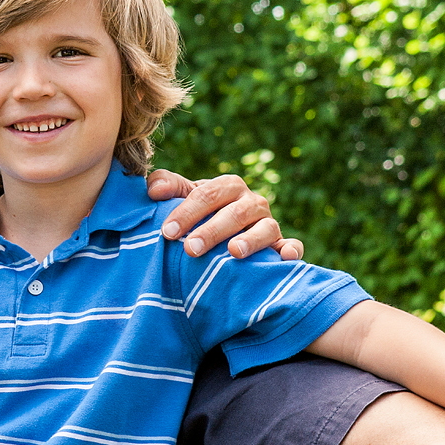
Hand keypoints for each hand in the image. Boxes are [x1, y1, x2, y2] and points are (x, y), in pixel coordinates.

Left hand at [145, 169, 303, 258]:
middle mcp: (252, 202)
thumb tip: (152, 190)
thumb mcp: (184, 198)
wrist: (226, 233)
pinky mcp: (281, 245)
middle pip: (234, 213)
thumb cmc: (201, 214)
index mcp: (228, 186)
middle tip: (191, 248)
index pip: (207, 194)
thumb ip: (167, 187)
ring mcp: (268, 223)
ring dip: (250, 240)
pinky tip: (285, 257)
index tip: (168, 231)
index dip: (187, 212)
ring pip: (264, 228)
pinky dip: (291, 250)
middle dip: (212, 230)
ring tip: (233, 252)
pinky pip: (291, 245)